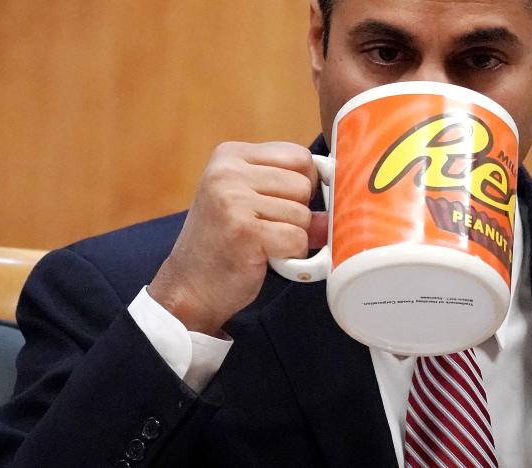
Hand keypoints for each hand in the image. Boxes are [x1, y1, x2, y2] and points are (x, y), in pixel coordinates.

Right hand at [149, 142, 325, 335]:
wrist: (189, 286)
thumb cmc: (223, 243)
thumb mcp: (249, 202)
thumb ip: (287, 191)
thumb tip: (341, 196)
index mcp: (229, 155)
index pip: (297, 155)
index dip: (304, 183)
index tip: (286, 204)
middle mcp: (227, 171)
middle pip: (303, 183)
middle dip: (297, 212)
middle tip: (269, 229)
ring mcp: (233, 200)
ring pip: (302, 213)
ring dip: (292, 236)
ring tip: (263, 244)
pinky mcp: (244, 231)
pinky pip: (297, 239)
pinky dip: (290, 255)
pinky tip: (264, 257)